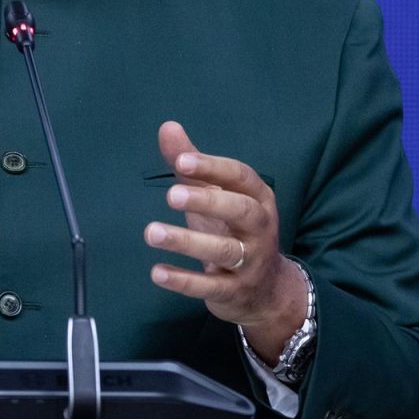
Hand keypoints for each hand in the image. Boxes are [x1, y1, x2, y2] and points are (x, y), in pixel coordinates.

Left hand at [144, 121, 306, 361]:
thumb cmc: (234, 231)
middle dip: (207, 201)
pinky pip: (212, 286)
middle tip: (170, 195)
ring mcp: (252, 262)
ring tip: (151, 232)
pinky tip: (157, 272)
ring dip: (187, 241)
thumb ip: (193, 166)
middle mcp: (261, 228)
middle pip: (241, 211)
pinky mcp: (236, 292)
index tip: (180, 161)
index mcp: (258, 198)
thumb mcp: (217, 196)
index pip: (239, 177)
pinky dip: (184, 281)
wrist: (267, 291)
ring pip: (225, 251)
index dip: (211, 167)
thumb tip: (167, 126)